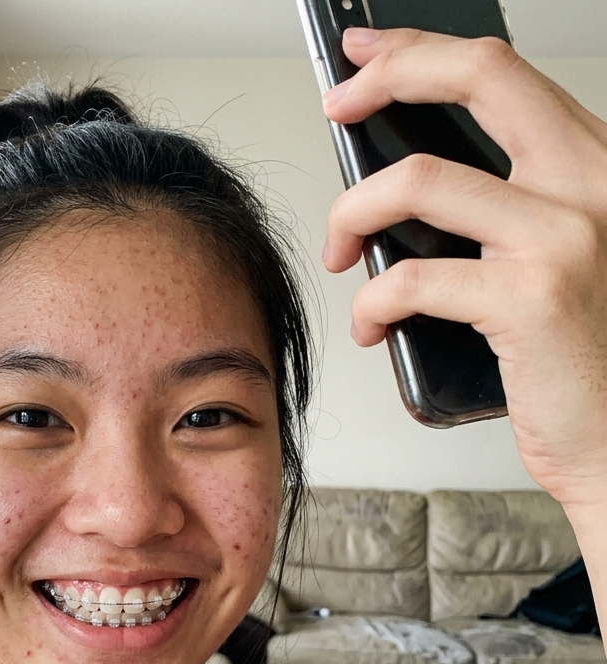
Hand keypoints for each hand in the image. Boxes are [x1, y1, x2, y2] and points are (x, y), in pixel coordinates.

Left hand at [321, 27, 606, 513]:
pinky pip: (409, 278)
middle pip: (476, 80)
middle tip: (336, 106)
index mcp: (591, 167)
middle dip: (386, 79)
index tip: (364, 57)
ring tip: (343, 255)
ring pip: (417, 182)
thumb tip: (395, 190)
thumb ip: (493, 213)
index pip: (502, 73)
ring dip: (352, 215)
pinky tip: (372, 327)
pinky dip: (370, 304)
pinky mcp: (530, 299)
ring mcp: (564, 237)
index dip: (421, 52)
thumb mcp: (546, 259)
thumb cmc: (575, 357)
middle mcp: (589, 184)